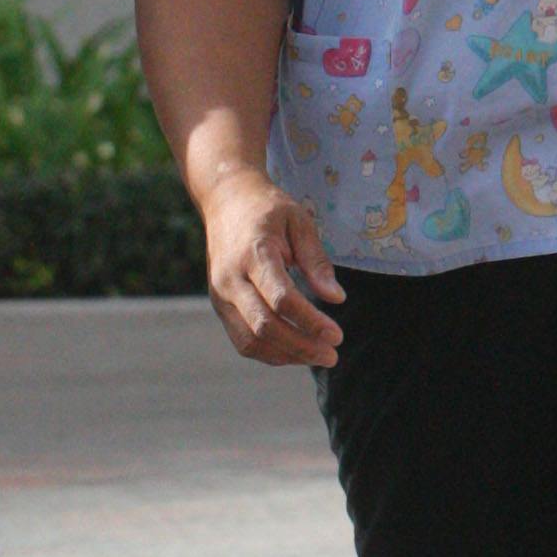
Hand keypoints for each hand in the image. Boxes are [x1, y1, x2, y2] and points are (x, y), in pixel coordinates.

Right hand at [200, 167, 344, 365]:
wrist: (225, 201)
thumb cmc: (268, 210)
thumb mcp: (300, 222)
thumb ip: (316, 261)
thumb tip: (336, 298)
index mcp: (253, 254)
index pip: (281, 299)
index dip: (310, 321)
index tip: (337, 335)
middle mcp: (230, 279)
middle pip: (264, 326)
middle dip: (301, 346)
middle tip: (332, 355)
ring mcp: (220, 295)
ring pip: (250, 340)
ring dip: (286, 355)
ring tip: (317, 356)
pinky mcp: (219, 305)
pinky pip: (242, 340)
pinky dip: (270, 352)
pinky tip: (295, 351)